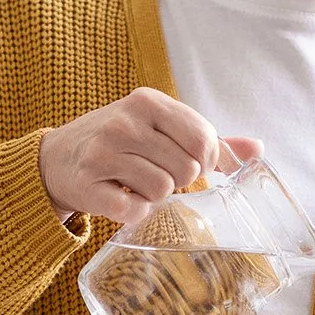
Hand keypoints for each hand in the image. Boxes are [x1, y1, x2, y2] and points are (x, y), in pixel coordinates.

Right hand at [39, 89, 261, 222]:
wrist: (56, 157)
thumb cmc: (119, 141)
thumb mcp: (159, 126)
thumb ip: (207, 138)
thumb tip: (258, 149)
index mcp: (147, 101)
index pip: (203, 138)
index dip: (205, 160)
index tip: (190, 163)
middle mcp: (124, 123)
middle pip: (186, 169)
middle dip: (179, 179)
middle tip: (156, 174)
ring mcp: (103, 153)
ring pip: (162, 190)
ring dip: (155, 196)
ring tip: (136, 184)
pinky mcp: (88, 186)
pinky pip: (134, 210)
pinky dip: (134, 213)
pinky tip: (121, 199)